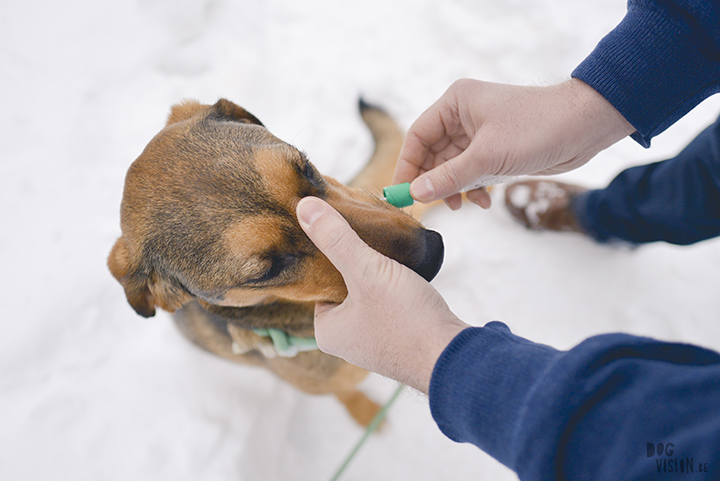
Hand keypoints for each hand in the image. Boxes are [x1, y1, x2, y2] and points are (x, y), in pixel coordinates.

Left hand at [296, 197, 468, 393]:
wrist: (455, 356)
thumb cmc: (406, 320)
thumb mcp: (367, 272)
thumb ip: (337, 239)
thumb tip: (304, 208)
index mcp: (327, 331)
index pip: (317, 281)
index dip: (329, 253)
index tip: (340, 228)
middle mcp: (347, 340)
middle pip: (344, 285)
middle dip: (357, 261)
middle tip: (367, 233)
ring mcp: (375, 340)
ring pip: (369, 292)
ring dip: (379, 272)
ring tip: (388, 250)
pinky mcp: (400, 338)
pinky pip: (389, 303)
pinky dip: (396, 287)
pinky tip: (406, 272)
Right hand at [393, 78, 634, 208]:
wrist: (584, 127)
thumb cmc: (537, 129)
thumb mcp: (487, 158)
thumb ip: (448, 177)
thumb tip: (416, 193)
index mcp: (455, 103)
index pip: (418, 136)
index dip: (407, 166)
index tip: (402, 193)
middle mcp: (464, 116)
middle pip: (433, 154)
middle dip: (434, 182)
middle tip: (431, 206)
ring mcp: (480, 133)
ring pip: (453, 167)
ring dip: (455, 188)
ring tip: (462, 205)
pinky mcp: (496, 149)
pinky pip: (472, 172)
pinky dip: (473, 188)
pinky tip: (484, 201)